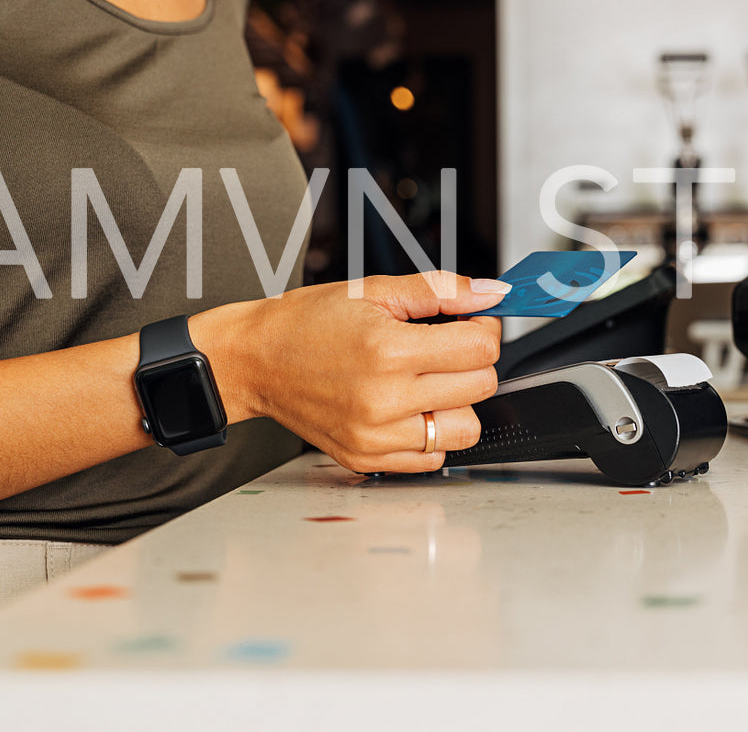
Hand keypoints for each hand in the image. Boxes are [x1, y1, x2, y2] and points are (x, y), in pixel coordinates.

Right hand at [194, 271, 506, 472]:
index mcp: (388, 351)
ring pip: (465, 429)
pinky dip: (431, 432)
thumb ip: (441, 290)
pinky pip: (433, 458)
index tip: (470, 323)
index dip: (484, 329)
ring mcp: (375, 436)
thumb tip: (492, 293)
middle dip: (473, 361)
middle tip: (445, 347)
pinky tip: (408, 407)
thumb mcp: (373, 289)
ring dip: (458, 402)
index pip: (481, 349)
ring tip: (427, 381)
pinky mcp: (367, 459)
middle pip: (480, 387)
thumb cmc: (306, 323)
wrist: (255, 360)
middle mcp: (384, 400)